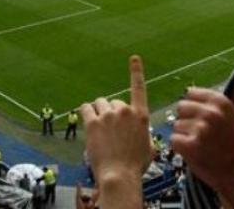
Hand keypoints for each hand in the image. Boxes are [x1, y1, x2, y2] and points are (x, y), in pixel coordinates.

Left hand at [81, 56, 150, 206]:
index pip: (139, 87)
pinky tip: (87, 123)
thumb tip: (139, 132)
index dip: (136, 71)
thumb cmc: (135, 166)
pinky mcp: (92, 122)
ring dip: (99, 113)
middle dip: (112, 114)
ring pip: (99, 104)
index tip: (134, 57)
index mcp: (141, 115)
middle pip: (114, 102)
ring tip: (100, 131)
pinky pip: (85, 109)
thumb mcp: (149, 147)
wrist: (119, 175)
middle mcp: (125, 111)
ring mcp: (108, 115)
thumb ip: (144, 133)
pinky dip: (85, 113)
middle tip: (111, 133)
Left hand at [170, 87, 233, 208]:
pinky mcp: (190, 145)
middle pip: (181, 108)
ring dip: (184, 136)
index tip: (203, 119)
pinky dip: (180, 147)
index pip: (190, 93)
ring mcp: (200, 129)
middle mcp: (211, 112)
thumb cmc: (233, 143)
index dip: (194, 107)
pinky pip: (174, 140)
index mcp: (220, 102)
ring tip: (199, 144)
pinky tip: (193, 151)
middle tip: (201, 134)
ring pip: (176, 125)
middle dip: (187, 121)